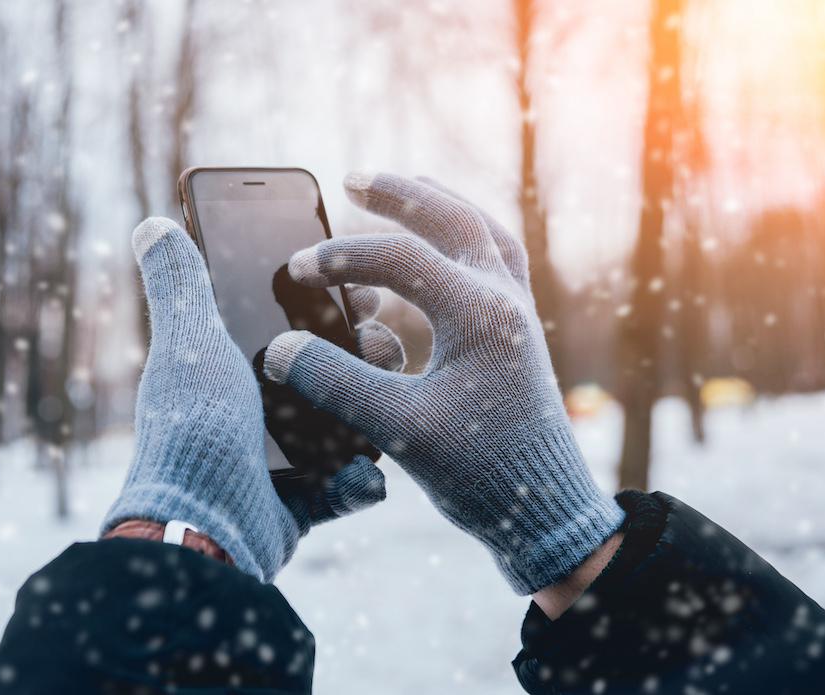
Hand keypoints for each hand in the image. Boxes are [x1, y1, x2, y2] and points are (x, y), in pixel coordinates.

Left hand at [102, 217, 402, 581]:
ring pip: (349, 422)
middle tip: (379, 339)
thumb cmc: (192, 427)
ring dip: (376, 406)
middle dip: (366, 351)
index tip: (362, 287)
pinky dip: (359, 482)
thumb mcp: (188, 342)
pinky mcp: (303, 501)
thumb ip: (179, 284)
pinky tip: (364, 471)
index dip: (331, 301)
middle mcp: (259, 410)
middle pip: (331, 369)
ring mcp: (284, 458)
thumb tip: (149, 224)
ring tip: (389, 391)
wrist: (203, 526)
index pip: (295, 324)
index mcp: (235, 370)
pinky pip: (346, 487)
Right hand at [264, 173, 624, 593]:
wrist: (546, 511)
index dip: (343, 258)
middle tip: (353, 178)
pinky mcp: (518, 333)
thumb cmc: (480, 472)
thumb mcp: (398, 428)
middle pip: (453, 218)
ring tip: (404, 188)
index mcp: (480, 314)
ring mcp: (517, 314)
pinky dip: (465, 240)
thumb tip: (277, 350)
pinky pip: (497, 261)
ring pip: (483, 232)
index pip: (401, 259)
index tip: (298, 270)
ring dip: (441, 206)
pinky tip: (440, 251)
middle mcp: (505, 300)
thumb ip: (334, 384)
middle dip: (401, 193)